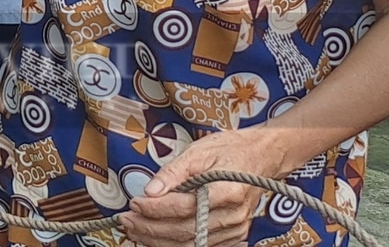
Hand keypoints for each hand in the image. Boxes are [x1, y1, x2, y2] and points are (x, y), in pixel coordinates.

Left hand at [121, 128, 280, 246]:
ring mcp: (235, 230)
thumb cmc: (231, 150)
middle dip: (150, 228)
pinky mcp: (233, 236)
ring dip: (158, 240)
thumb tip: (150, 190)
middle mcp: (234, 216)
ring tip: (134, 230)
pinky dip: (174, 244)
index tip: (134, 202)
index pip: (185, 208)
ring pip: (191, 243)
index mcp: (228, 191)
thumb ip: (173, 172)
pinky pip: (200, 246)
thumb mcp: (199, 151)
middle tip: (126, 220)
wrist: (262, 157)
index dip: (156, 209)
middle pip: (185, 231)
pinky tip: (154, 236)